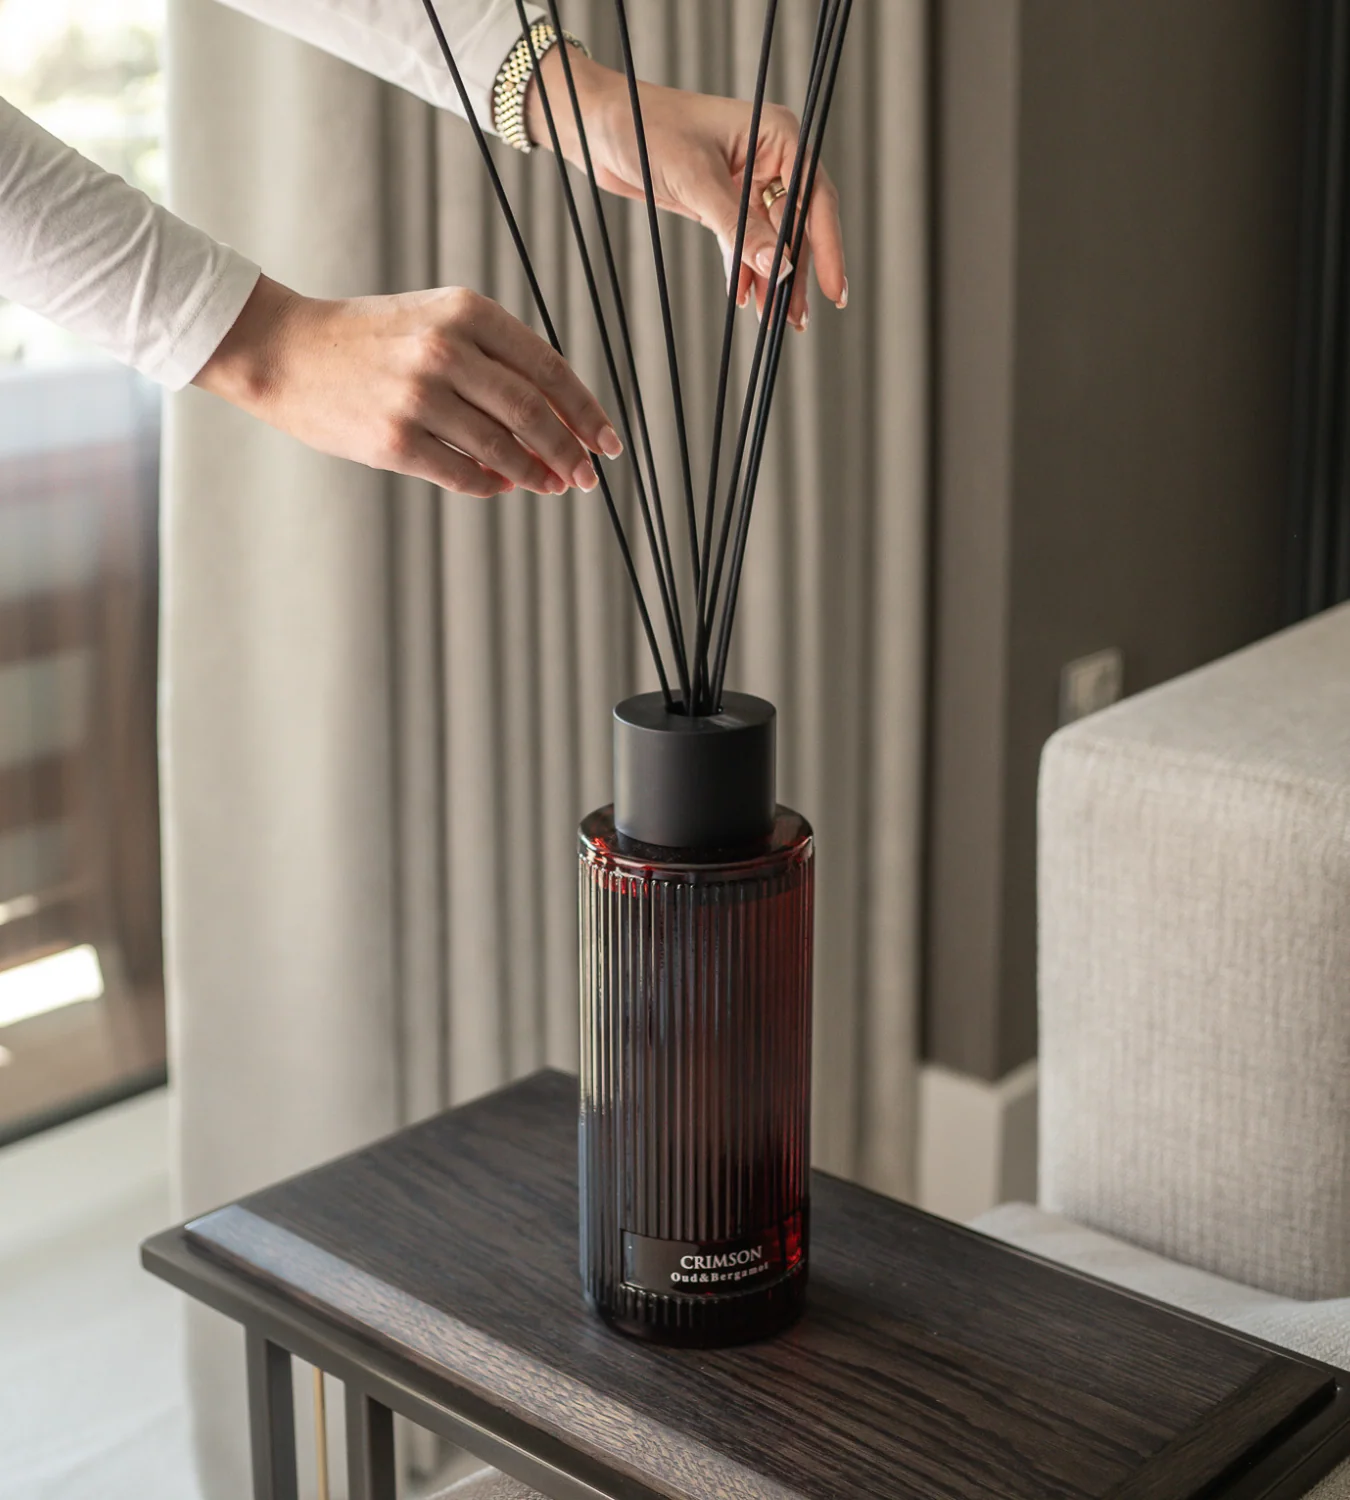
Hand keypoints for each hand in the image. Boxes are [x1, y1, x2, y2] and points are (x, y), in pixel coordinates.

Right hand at [195, 275, 622, 496]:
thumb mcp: (435, 321)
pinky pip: (464, 474)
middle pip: (534, 413)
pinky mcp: (395, 440)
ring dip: (536, 474)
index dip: (585, 411)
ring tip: (551, 485)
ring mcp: (420, 397)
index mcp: (466, 312)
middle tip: (586, 476)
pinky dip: (492, 484)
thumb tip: (559, 420)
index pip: (548, 368)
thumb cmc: (369, 340)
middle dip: (569, 451)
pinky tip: (503, 485)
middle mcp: (446, 350)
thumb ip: (494, 359)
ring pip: (504, 449)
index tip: (607, 441)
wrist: (284, 350)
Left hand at [527, 50, 846, 332]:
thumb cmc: (647, 131)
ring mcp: (748, 180)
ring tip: (773, 322)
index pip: (814, 198)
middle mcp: (770, 156)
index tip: (834, 291)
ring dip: (772, 279)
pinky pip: (744, 242)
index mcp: (777, 134)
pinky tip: (745, 298)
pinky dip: (744, 270)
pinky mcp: (724, 200)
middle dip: (796, 274)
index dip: (828, 248)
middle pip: (797, 225)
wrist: (602, 126)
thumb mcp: (696, 181)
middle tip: (796, 320)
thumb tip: (779, 268)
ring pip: (772, 238)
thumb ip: (739, 228)